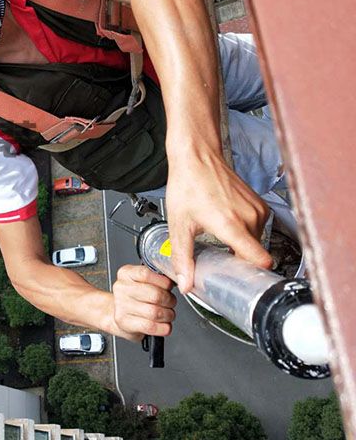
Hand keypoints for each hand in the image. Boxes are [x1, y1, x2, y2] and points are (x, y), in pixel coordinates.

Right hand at [109, 264, 176, 341]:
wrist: (119, 314)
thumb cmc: (136, 297)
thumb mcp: (142, 281)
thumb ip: (157, 278)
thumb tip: (177, 281)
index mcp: (126, 273)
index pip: (147, 274)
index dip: (164, 282)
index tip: (169, 286)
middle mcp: (121, 288)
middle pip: (155, 295)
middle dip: (170, 301)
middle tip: (170, 302)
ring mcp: (121, 306)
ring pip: (155, 312)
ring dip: (168, 315)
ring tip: (167, 314)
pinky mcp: (124, 323)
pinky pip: (151, 326)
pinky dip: (163, 328)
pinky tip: (164, 325)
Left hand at [166, 151, 271, 293]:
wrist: (197, 157)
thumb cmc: (188, 184)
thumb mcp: (179, 225)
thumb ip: (183, 257)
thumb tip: (186, 283)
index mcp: (232, 225)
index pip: (261, 260)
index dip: (253, 274)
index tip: (242, 281)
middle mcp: (250, 217)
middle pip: (255, 253)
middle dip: (240, 259)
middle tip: (221, 259)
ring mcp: (257, 209)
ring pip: (257, 241)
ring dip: (241, 244)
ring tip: (221, 238)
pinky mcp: (260, 203)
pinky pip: (257, 227)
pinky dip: (244, 231)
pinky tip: (227, 225)